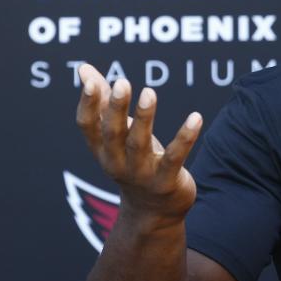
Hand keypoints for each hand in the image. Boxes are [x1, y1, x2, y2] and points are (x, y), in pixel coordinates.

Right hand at [75, 64, 203, 227]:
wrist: (154, 212)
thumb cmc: (134, 162)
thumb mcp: (117, 135)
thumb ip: (103, 101)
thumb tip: (84, 68)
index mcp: (102, 150)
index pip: (88, 126)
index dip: (88, 104)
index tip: (92, 81)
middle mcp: (117, 163)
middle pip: (113, 134)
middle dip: (116, 108)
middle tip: (122, 82)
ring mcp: (141, 174)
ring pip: (140, 145)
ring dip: (145, 118)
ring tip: (150, 92)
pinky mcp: (167, 181)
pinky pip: (175, 157)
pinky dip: (185, 137)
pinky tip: (196, 116)